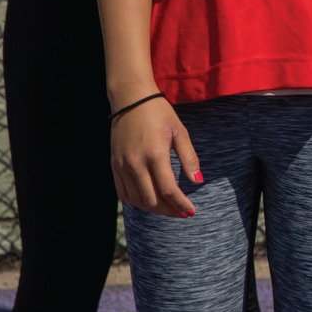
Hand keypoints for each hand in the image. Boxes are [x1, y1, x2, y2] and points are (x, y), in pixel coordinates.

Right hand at [110, 97, 199, 217]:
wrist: (131, 99)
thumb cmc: (159, 113)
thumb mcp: (180, 132)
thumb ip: (189, 158)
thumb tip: (198, 181)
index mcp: (154, 154)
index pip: (168, 190)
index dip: (181, 204)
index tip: (191, 211)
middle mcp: (135, 163)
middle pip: (152, 200)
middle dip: (169, 210)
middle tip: (183, 211)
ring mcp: (122, 165)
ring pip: (137, 200)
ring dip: (154, 209)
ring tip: (169, 208)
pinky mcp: (114, 165)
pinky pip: (123, 193)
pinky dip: (137, 202)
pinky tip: (150, 201)